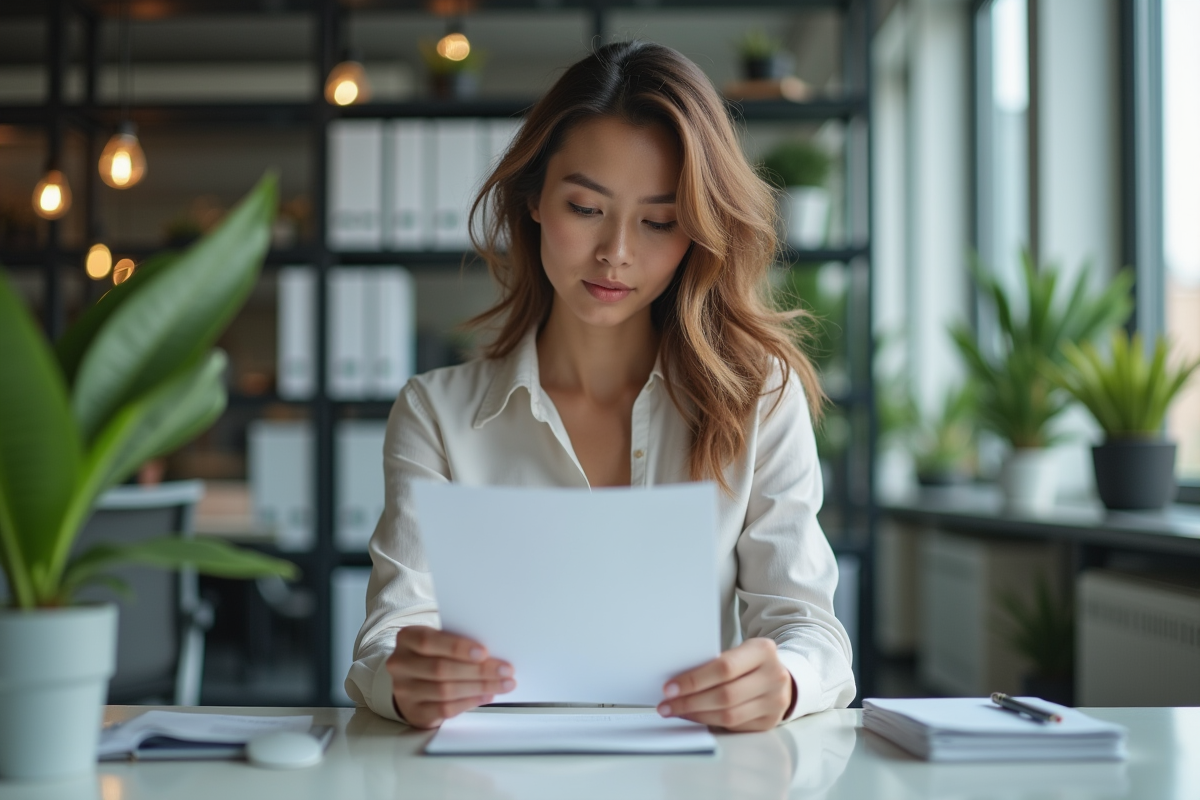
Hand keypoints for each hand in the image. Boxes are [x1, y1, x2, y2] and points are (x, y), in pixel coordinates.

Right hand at [386, 626, 515, 727]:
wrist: (410, 682)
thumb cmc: (432, 656)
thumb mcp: (438, 642)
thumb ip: (456, 644)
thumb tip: (493, 653)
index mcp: (406, 639)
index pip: (429, 641)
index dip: (457, 647)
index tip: (484, 652)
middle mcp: (400, 664)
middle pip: (441, 668)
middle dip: (478, 670)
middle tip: (504, 670)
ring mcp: (404, 690)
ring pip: (445, 690)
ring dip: (479, 687)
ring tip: (502, 684)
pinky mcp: (415, 711)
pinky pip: (445, 708)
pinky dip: (470, 701)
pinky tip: (486, 695)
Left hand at [657, 638, 794, 731]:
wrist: (780, 676)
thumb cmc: (749, 662)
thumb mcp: (739, 651)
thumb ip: (715, 662)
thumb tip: (676, 681)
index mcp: (763, 651)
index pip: (723, 668)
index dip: (694, 680)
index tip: (669, 688)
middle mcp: (774, 676)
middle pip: (725, 695)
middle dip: (690, 701)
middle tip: (666, 705)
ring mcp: (775, 701)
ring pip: (729, 714)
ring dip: (697, 715)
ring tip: (676, 711)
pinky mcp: (770, 721)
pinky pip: (734, 725)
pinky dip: (710, 721)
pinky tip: (695, 716)